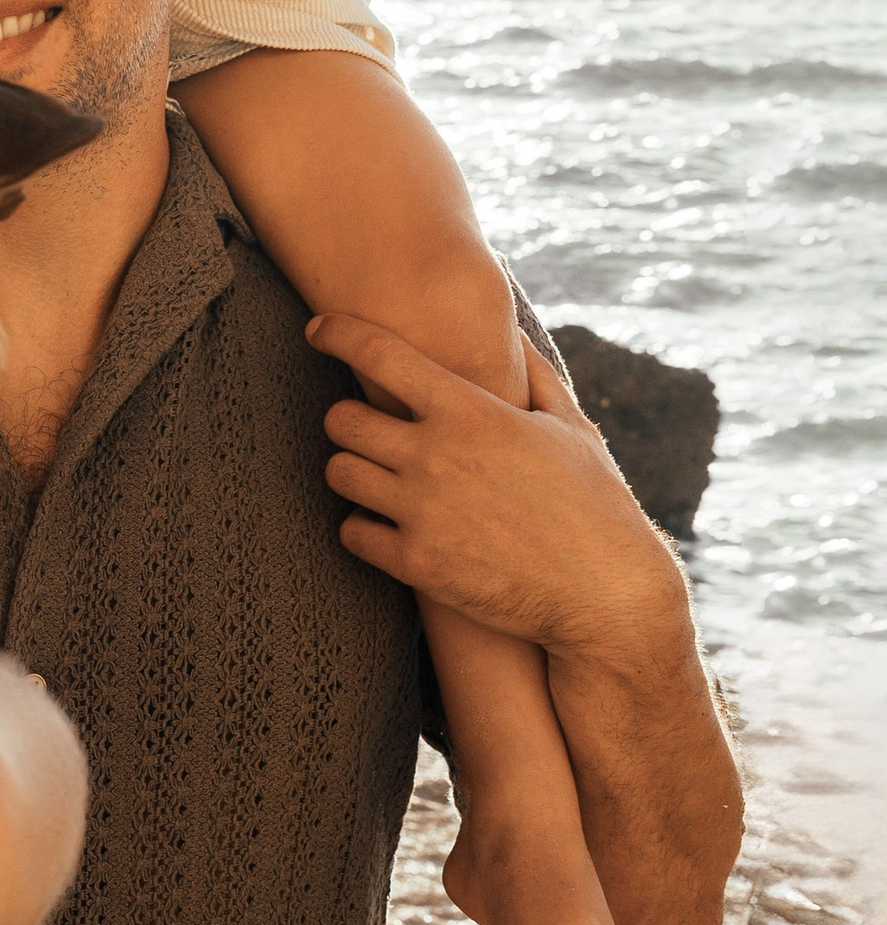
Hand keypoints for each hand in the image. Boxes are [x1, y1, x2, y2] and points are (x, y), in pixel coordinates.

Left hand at [306, 314, 686, 664]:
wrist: (606, 594)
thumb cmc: (595, 505)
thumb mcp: (572, 429)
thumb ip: (534, 375)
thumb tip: (512, 331)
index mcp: (471, 412)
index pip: (377, 352)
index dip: (336, 331)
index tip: (318, 329)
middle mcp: (436, 456)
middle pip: (340, 419)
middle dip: (347, 420)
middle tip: (366, 431)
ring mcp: (421, 511)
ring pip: (338, 473)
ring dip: (351, 472)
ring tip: (376, 479)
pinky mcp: (416, 563)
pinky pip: (351, 533)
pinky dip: (362, 527)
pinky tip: (386, 527)